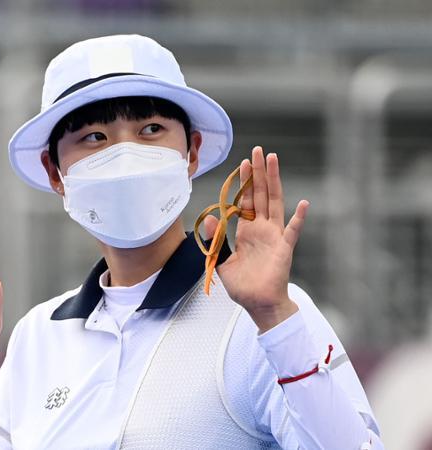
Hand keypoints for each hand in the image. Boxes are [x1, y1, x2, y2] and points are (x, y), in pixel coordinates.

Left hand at [204, 146, 308, 332]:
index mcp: (248, 231)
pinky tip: (304, 204)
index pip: (246, 200)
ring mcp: (275, 236)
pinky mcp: (284, 249)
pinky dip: (299, 219)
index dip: (245, 182)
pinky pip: (293, 232)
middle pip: (261, 194)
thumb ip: (216, 239)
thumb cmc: (243, 285)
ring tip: (273, 160)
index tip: (243, 163)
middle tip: (258, 150)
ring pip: (275, 203)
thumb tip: (208, 217)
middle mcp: (262, 229)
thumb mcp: (222, 261)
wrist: (258, 305)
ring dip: (274, 182)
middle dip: (258, 173)